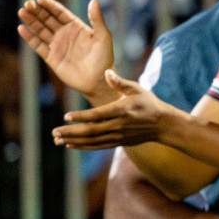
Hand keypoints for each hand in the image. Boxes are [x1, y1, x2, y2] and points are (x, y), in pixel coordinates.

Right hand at [17, 0, 116, 101]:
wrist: (99, 81)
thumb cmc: (104, 58)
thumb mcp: (103, 36)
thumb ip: (97, 19)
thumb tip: (93, 0)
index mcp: (77, 27)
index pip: (60, 13)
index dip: (50, 5)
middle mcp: (65, 34)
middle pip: (47, 19)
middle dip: (37, 11)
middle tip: (27, 4)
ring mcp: (57, 45)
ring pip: (40, 30)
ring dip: (31, 21)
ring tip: (22, 12)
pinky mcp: (51, 57)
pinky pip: (38, 45)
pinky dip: (30, 37)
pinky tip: (22, 29)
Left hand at [52, 69, 175, 148]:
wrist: (163, 125)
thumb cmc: (149, 104)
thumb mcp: (137, 89)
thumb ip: (120, 82)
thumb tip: (106, 72)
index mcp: (122, 110)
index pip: (98, 115)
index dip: (81, 116)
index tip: (66, 116)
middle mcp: (119, 125)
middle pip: (91, 131)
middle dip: (71, 131)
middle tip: (54, 132)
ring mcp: (119, 136)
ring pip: (93, 140)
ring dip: (74, 140)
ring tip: (57, 139)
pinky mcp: (119, 142)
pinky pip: (98, 146)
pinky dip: (83, 146)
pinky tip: (70, 145)